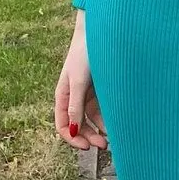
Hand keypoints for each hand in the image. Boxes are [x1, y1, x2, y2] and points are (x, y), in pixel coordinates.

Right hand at [54, 21, 108, 150]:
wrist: (98, 32)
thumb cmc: (83, 54)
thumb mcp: (78, 81)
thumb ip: (75, 105)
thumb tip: (73, 130)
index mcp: (63, 96)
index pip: (63, 125)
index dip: (72, 138)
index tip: (85, 147)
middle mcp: (73, 96)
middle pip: (78, 124)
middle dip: (88, 136)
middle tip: (103, 146)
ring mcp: (86, 92)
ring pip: (91, 118)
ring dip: (99, 129)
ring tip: (112, 137)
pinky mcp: (99, 87)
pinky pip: (101, 107)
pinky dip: (106, 116)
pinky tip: (115, 122)